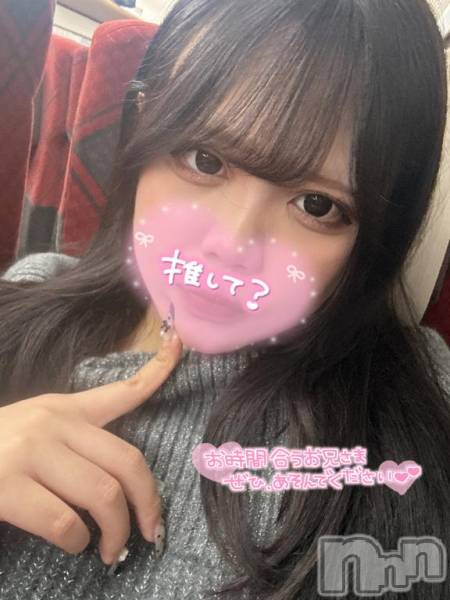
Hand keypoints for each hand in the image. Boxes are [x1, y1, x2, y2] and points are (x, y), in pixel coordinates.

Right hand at [0, 329, 182, 565]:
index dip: (157, 371)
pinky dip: (77, 540)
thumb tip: (122, 483)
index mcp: (63, 409)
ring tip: (109, 548)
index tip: (179, 344)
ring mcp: (30, 452)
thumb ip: (77, 440)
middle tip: (151, 531)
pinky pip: (64, 521)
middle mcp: (53, 424)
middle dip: (148, 502)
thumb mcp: (37, 430)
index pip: (121, 391)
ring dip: (115, 531)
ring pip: (103, 494)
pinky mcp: (7, 485)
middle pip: (127, 460)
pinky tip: (72, 543)